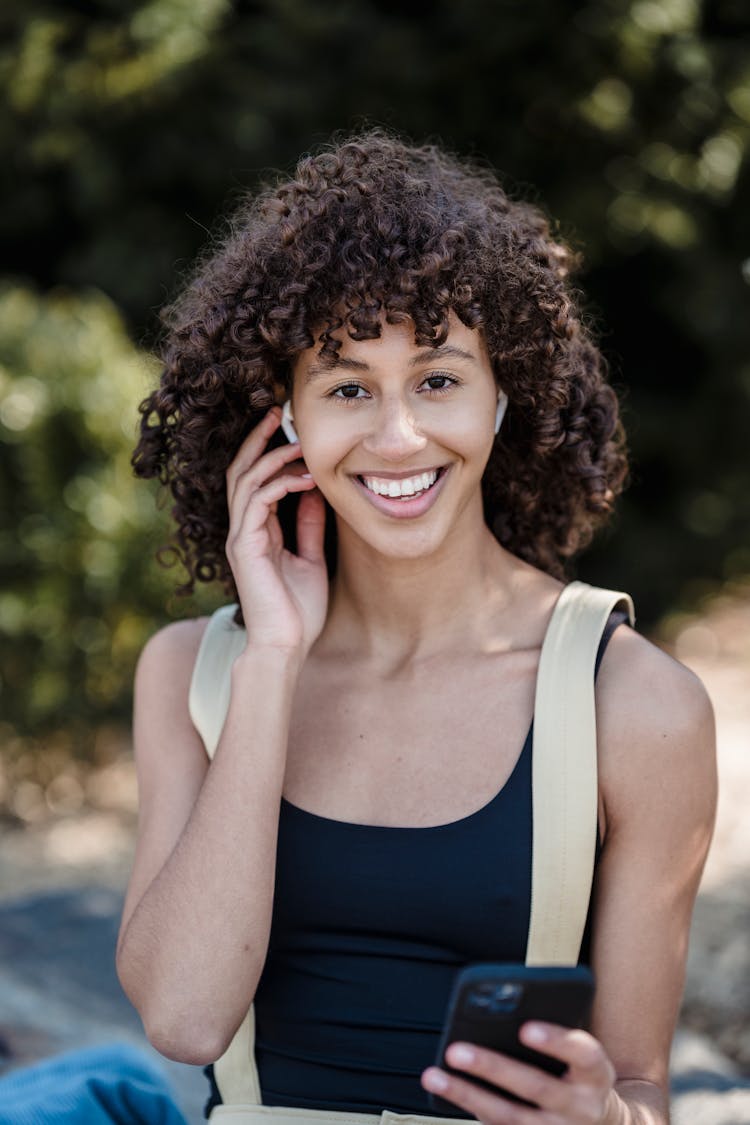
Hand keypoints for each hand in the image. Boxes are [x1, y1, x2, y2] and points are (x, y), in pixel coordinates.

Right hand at [225, 407, 327, 655]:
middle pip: (241, 471)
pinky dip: (279, 483)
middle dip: (258, 440)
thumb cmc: (298, 612)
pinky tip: (305, 478)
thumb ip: (309, 526)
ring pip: (245, 480)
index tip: (290, 430)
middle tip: (279, 413)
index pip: (254, 480)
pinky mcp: (245, 547)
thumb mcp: (310, 559)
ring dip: (272, 457)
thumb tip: (317, 492)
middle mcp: (243, 531)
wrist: (285, 648)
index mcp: (257, 532)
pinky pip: (256, 501)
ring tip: (299, 443)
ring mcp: (241, 538)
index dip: (268, 452)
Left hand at [421, 1023, 615, 1123]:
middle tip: (456, 1050)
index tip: (525, 1028)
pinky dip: (472, 1109)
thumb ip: (555, 1033)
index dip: (556, 1041)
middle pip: (535, 1087)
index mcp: (597, 1074)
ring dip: (467, 1095)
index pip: (584, 1054)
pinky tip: (447, 1092)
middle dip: (492, 1068)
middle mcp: (581, 1107)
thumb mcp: (582, 1052)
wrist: (602, 1122)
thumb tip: (506, 1008)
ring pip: (509, 1116)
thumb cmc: (580, 1071)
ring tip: (434, 1076)